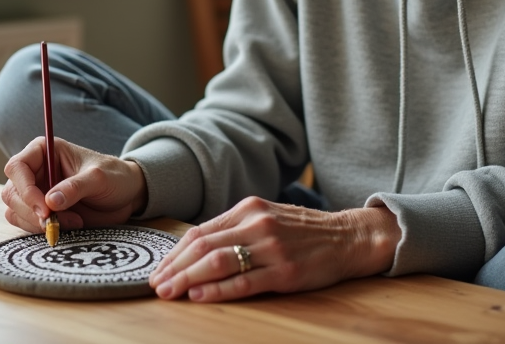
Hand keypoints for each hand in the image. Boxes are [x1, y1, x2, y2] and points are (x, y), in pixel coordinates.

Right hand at [0, 136, 148, 232]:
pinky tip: (65, 227)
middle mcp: (35, 170)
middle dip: (33, 212)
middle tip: (58, 222)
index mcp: (44, 151)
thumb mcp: (99, 178)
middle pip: (12, 193)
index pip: (17, 167)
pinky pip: (24, 224)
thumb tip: (51, 201)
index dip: (25, 189)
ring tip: (72, 223)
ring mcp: (35, 192)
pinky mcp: (39, 211)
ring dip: (37, 224)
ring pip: (15, 211)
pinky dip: (40, 231)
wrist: (126, 196)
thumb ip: (75, 187)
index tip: (45, 210)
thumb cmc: (114, 177)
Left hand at [148, 197, 399, 301]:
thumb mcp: (267, 218)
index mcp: (248, 209)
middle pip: (203, 246)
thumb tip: (196, 249)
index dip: (175, 253)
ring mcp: (271, 246)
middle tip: (155, 285)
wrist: (348, 237)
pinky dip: (218, 290)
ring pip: (218, 262)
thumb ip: (235, 229)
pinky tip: (200, 296)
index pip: (200, 232)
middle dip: (175, 267)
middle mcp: (256, 223)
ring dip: (188, 279)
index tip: (158, 269)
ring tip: (170, 292)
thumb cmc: (304, 231)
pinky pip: (245, 281)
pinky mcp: (285, 270)